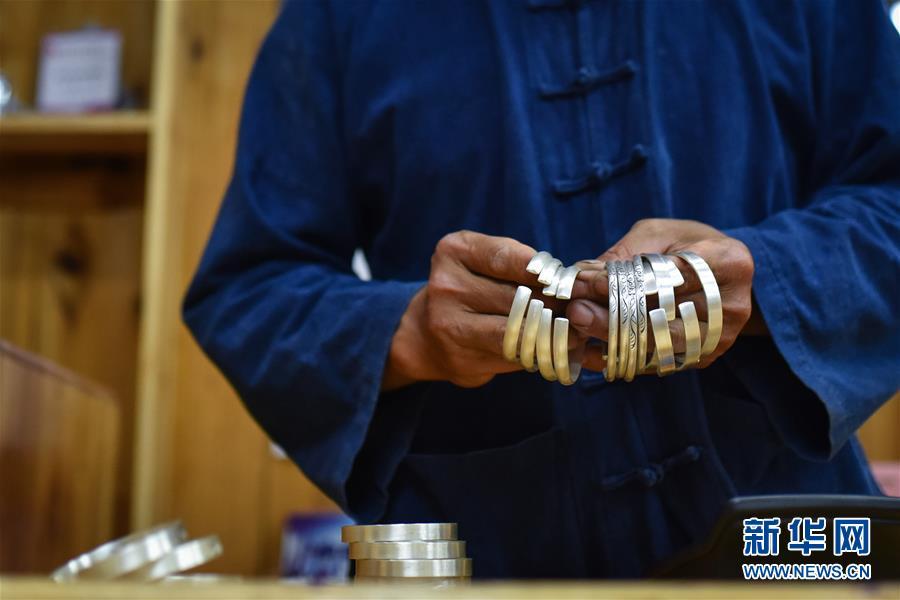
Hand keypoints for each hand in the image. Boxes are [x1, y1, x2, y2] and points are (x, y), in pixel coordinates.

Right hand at [383, 231, 565, 389]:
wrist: (424, 335)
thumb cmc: (471, 291)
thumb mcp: (485, 263)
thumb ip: (520, 266)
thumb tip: (572, 285)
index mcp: (454, 252)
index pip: (509, 258)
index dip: (545, 272)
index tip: (567, 281)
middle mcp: (446, 286)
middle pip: (517, 296)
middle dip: (555, 304)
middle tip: (581, 310)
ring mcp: (450, 325)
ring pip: (518, 329)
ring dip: (553, 331)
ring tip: (574, 331)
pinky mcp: (462, 360)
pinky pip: (514, 355)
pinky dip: (539, 353)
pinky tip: (553, 349)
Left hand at [566, 219, 761, 371]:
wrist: (720, 272)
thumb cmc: (686, 245)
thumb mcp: (656, 234)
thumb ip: (624, 254)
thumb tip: (582, 276)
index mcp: (728, 262)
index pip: (671, 275)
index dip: (627, 281)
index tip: (588, 281)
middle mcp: (730, 305)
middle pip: (664, 316)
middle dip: (613, 314)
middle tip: (575, 309)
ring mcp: (719, 338)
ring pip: (656, 344)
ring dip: (611, 337)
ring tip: (578, 326)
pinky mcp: (701, 358)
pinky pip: (653, 362)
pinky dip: (618, 356)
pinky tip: (587, 350)